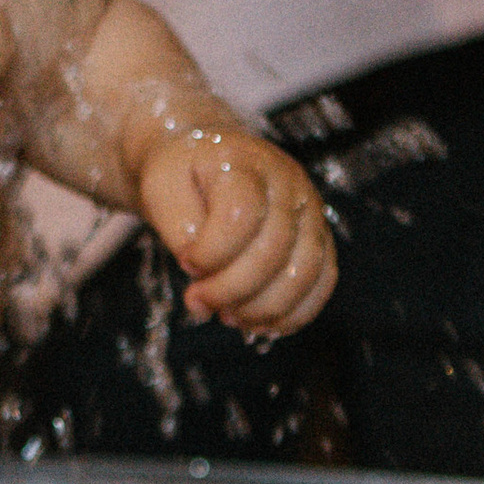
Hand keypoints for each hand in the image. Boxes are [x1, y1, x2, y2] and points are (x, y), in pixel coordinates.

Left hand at [136, 116, 335, 332]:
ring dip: (263, 307)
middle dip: (231, 289)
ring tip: (227, 316)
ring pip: (305, 270)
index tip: (186, 263)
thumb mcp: (161, 189)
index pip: (241, 215)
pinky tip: (257, 323)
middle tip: (198, 300)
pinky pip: (322, 282)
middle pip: (275, 249)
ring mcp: (309, 209)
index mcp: (243, 162)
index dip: (212, 252)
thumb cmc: (180, 176)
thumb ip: (178, 230)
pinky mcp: (318, 237)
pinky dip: (293, 313)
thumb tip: (202, 277)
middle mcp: (287, 182)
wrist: (202, 161)